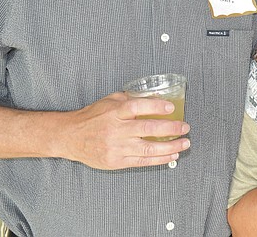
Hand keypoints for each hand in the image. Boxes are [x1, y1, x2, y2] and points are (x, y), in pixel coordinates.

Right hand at [56, 92, 189, 169]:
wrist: (71, 137)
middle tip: (185, 127)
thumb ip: (130, 98)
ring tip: (184, 143)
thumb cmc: (93, 117)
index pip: (138, 107)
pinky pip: (142, 162)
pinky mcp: (116, 161)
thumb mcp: (110, 101)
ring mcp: (116, 148)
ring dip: (170, 147)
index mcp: (115, 112)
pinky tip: (172, 155)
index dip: (156, 106)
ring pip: (148, 149)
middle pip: (147, 129)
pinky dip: (160, 159)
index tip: (171, 108)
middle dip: (170, 129)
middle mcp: (116, 130)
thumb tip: (155, 96)